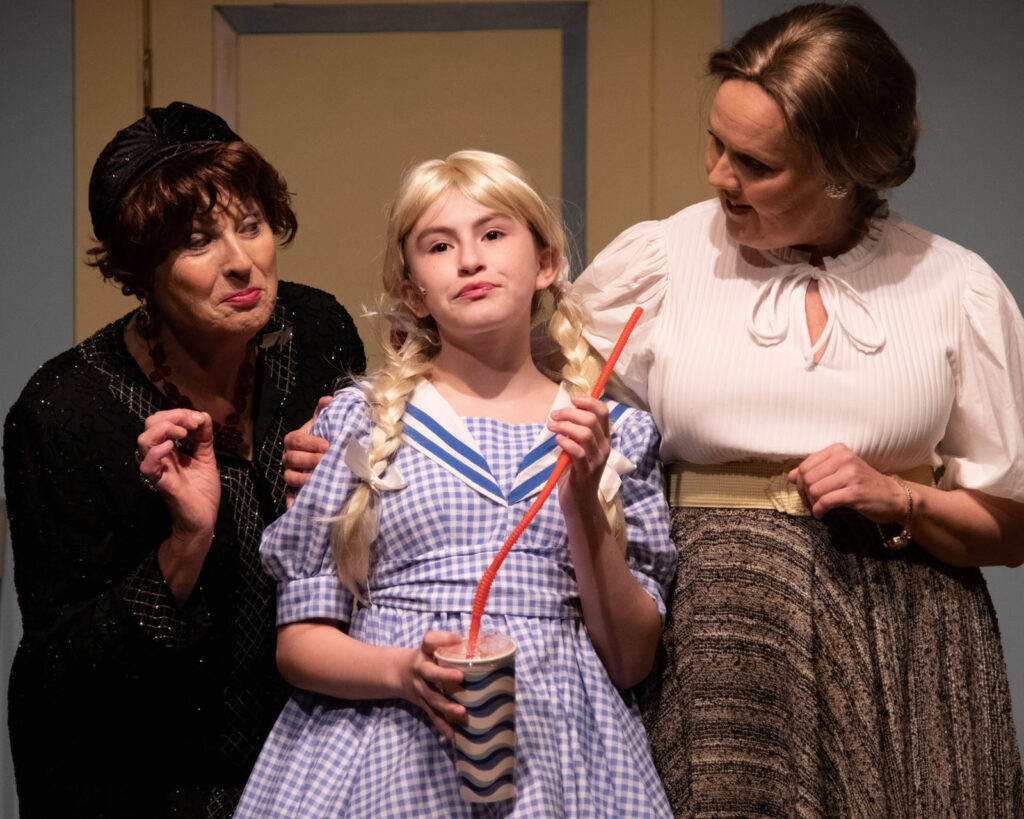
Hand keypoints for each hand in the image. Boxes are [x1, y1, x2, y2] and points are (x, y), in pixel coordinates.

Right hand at [137, 409, 219, 535]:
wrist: (203, 521)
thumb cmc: (202, 493)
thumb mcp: (206, 459)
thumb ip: (204, 438)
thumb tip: (203, 416)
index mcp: (170, 450)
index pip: (162, 422)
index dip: (179, 414)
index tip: (199, 419)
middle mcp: (160, 458)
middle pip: (149, 425)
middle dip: (172, 416)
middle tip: (192, 424)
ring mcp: (159, 470)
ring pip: (143, 441)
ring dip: (164, 429)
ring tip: (183, 434)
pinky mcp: (162, 484)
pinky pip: (147, 466)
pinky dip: (157, 452)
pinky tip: (173, 447)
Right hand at [283, 395, 333, 506]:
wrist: (327, 455)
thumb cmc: (324, 438)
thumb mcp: (324, 423)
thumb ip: (325, 411)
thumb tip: (329, 399)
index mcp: (295, 440)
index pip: (296, 440)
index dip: (311, 443)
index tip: (328, 445)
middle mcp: (289, 458)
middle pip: (292, 459)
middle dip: (309, 460)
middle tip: (327, 461)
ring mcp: (291, 474)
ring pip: (289, 477)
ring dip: (303, 479)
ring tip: (317, 480)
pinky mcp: (294, 490)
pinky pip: (290, 497)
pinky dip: (292, 502)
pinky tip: (297, 508)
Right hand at [399, 631, 466, 739]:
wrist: (399, 673)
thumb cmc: (425, 656)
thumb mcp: (431, 645)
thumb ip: (449, 642)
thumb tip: (471, 642)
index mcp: (425, 652)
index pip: (430, 641)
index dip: (442, 639)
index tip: (457, 640)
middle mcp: (420, 670)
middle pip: (430, 673)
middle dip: (444, 676)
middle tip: (460, 677)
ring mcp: (421, 689)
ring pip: (432, 698)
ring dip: (446, 706)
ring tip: (462, 712)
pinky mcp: (423, 704)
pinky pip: (432, 715)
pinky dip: (442, 725)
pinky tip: (452, 735)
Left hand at [548, 395, 610, 509]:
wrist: (579, 502)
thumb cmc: (576, 473)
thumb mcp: (579, 449)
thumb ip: (576, 433)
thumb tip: (564, 413)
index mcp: (603, 439)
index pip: (603, 412)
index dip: (588, 401)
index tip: (572, 399)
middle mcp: (603, 447)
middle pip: (591, 419)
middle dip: (570, 413)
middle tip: (554, 415)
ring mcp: (596, 460)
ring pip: (584, 433)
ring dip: (564, 425)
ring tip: (551, 426)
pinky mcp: (585, 471)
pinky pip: (577, 451)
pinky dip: (566, 441)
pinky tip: (557, 440)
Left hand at [788, 443, 906, 521]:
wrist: (895, 497)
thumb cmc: (864, 484)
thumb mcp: (839, 472)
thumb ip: (815, 471)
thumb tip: (790, 475)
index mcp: (838, 450)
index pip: (805, 465)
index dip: (799, 482)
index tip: (805, 492)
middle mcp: (844, 459)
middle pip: (807, 478)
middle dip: (804, 494)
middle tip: (811, 503)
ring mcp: (850, 475)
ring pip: (814, 490)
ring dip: (812, 504)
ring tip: (818, 508)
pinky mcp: (854, 492)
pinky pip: (825, 502)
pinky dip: (819, 510)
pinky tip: (822, 514)